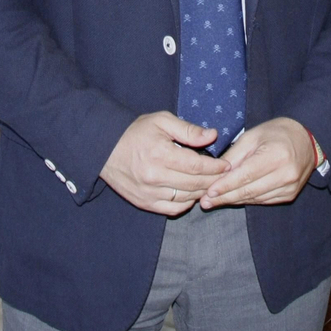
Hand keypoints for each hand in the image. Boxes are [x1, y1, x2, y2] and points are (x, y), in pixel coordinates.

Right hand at [100, 112, 230, 214]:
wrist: (104, 148)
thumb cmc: (135, 131)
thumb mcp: (162, 121)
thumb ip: (188, 130)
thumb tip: (212, 135)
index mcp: (161, 154)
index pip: (197, 166)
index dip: (215, 167)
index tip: (226, 165)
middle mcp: (155, 177)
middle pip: (194, 185)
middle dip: (213, 181)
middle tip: (224, 176)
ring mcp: (149, 193)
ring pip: (186, 199)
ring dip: (202, 193)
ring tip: (211, 184)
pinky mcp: (144, 202)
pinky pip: (172, 209)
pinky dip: (186, 204)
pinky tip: (191, 194)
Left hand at [199, 117, 315, 208]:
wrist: (306, 140)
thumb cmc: (276, 133)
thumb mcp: (252, 136)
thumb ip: (234, 155)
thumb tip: (216, 174)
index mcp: (277, 155)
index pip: (246, 175)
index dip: (225, 186)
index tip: (208, 192)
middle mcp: (286, 174)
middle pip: (249, 190)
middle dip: (225, 197)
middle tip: (205, 202)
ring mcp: (290, 187)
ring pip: (255, 198)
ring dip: (234, 201)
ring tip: (214, 202)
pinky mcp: (290, 195)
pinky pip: (263, 201)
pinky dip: (247, 200)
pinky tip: (234, 198)